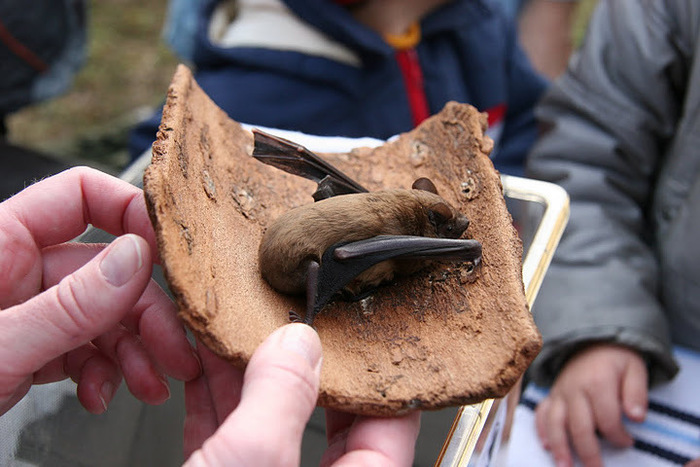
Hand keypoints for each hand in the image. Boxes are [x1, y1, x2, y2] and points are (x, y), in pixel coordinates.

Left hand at [0, 167, 200, 414]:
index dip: (129, 213)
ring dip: (135, 350)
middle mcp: (19, 270)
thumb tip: (133, 260)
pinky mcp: (35, 345)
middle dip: (145, 313)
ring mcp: (30, 309)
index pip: (78, 196)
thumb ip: (68, 306)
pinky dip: (106, 372)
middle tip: (173, 349)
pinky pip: (88, 346)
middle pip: (108, 269)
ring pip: (106, 313)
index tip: (167, 250)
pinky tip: (102, 393)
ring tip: (147, 383)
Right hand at [184, 323, 420, 465]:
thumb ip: (282, 398)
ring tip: (242, 322)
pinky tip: (203, 361)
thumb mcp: (252, 460)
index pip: (394, 417)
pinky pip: (228, 432)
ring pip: (271, 416)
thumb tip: (298, 342)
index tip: (369, 320)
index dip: (382, 364)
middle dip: (302, 355)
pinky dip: (214, 395)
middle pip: (327, 408)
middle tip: (298, 310)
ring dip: (248, 368)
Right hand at [535, 343, 647, 466]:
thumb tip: (637, 417)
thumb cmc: (616, 359)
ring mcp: (560, 393)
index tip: (629, 442)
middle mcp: (574, 389)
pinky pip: (541, 413)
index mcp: (597, 382)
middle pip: (579, 426)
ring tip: (565, 466)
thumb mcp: (634, 369)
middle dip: (588, 453)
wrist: (591, 341)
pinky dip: (541, 429)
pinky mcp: (552, 396)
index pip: (607, 419)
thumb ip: (637, 393)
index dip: (619, 436)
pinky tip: (546, 445)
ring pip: (555, 423)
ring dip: (559, 446)